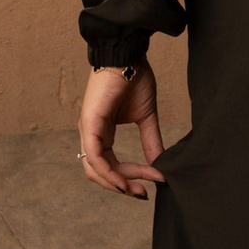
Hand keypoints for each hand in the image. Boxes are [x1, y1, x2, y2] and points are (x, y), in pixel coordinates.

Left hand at [77, 60, 167, 197]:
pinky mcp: (89, 124)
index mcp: (101, 133)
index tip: (154, 180)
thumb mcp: (146, 117)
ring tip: (138, 189)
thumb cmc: (135, 79)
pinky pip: (94, 157)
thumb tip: (160, 163)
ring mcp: (87, 130)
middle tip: (144, 192)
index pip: (110, 165)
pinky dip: (109, 173)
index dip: (130, 177)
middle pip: (99, 173)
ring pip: (94, 170)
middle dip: (122, 186)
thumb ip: (151, 140)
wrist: (128, 56)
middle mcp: (90, 134)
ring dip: (116, 183)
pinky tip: (124, 181)